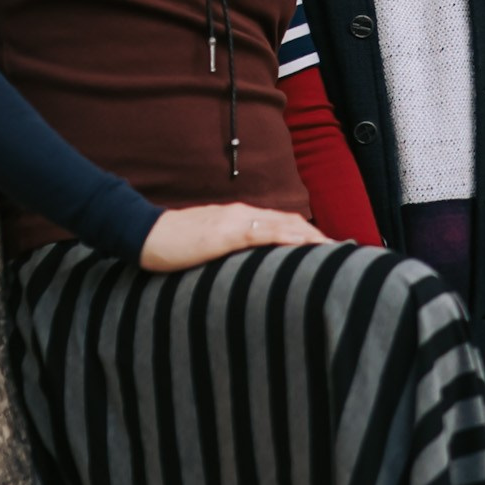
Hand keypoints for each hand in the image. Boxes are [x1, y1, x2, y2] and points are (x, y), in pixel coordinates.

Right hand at [139, 203, 327, 271]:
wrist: (143, 234)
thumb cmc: (172, 245)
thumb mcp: (207, 247)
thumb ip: (230, 253)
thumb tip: (249, 270)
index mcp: (239, 217)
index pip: (281, 222)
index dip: (307, 233)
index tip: (328, 248)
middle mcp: (241, 214)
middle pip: (289, 221)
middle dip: (316, 236)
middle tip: (341, 252)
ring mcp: (234, 221)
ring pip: (281, 224)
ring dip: (310, 236)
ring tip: (332, 251)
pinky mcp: (224, 232)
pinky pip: (261, 233)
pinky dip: (286, 237)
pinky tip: (302, 245)